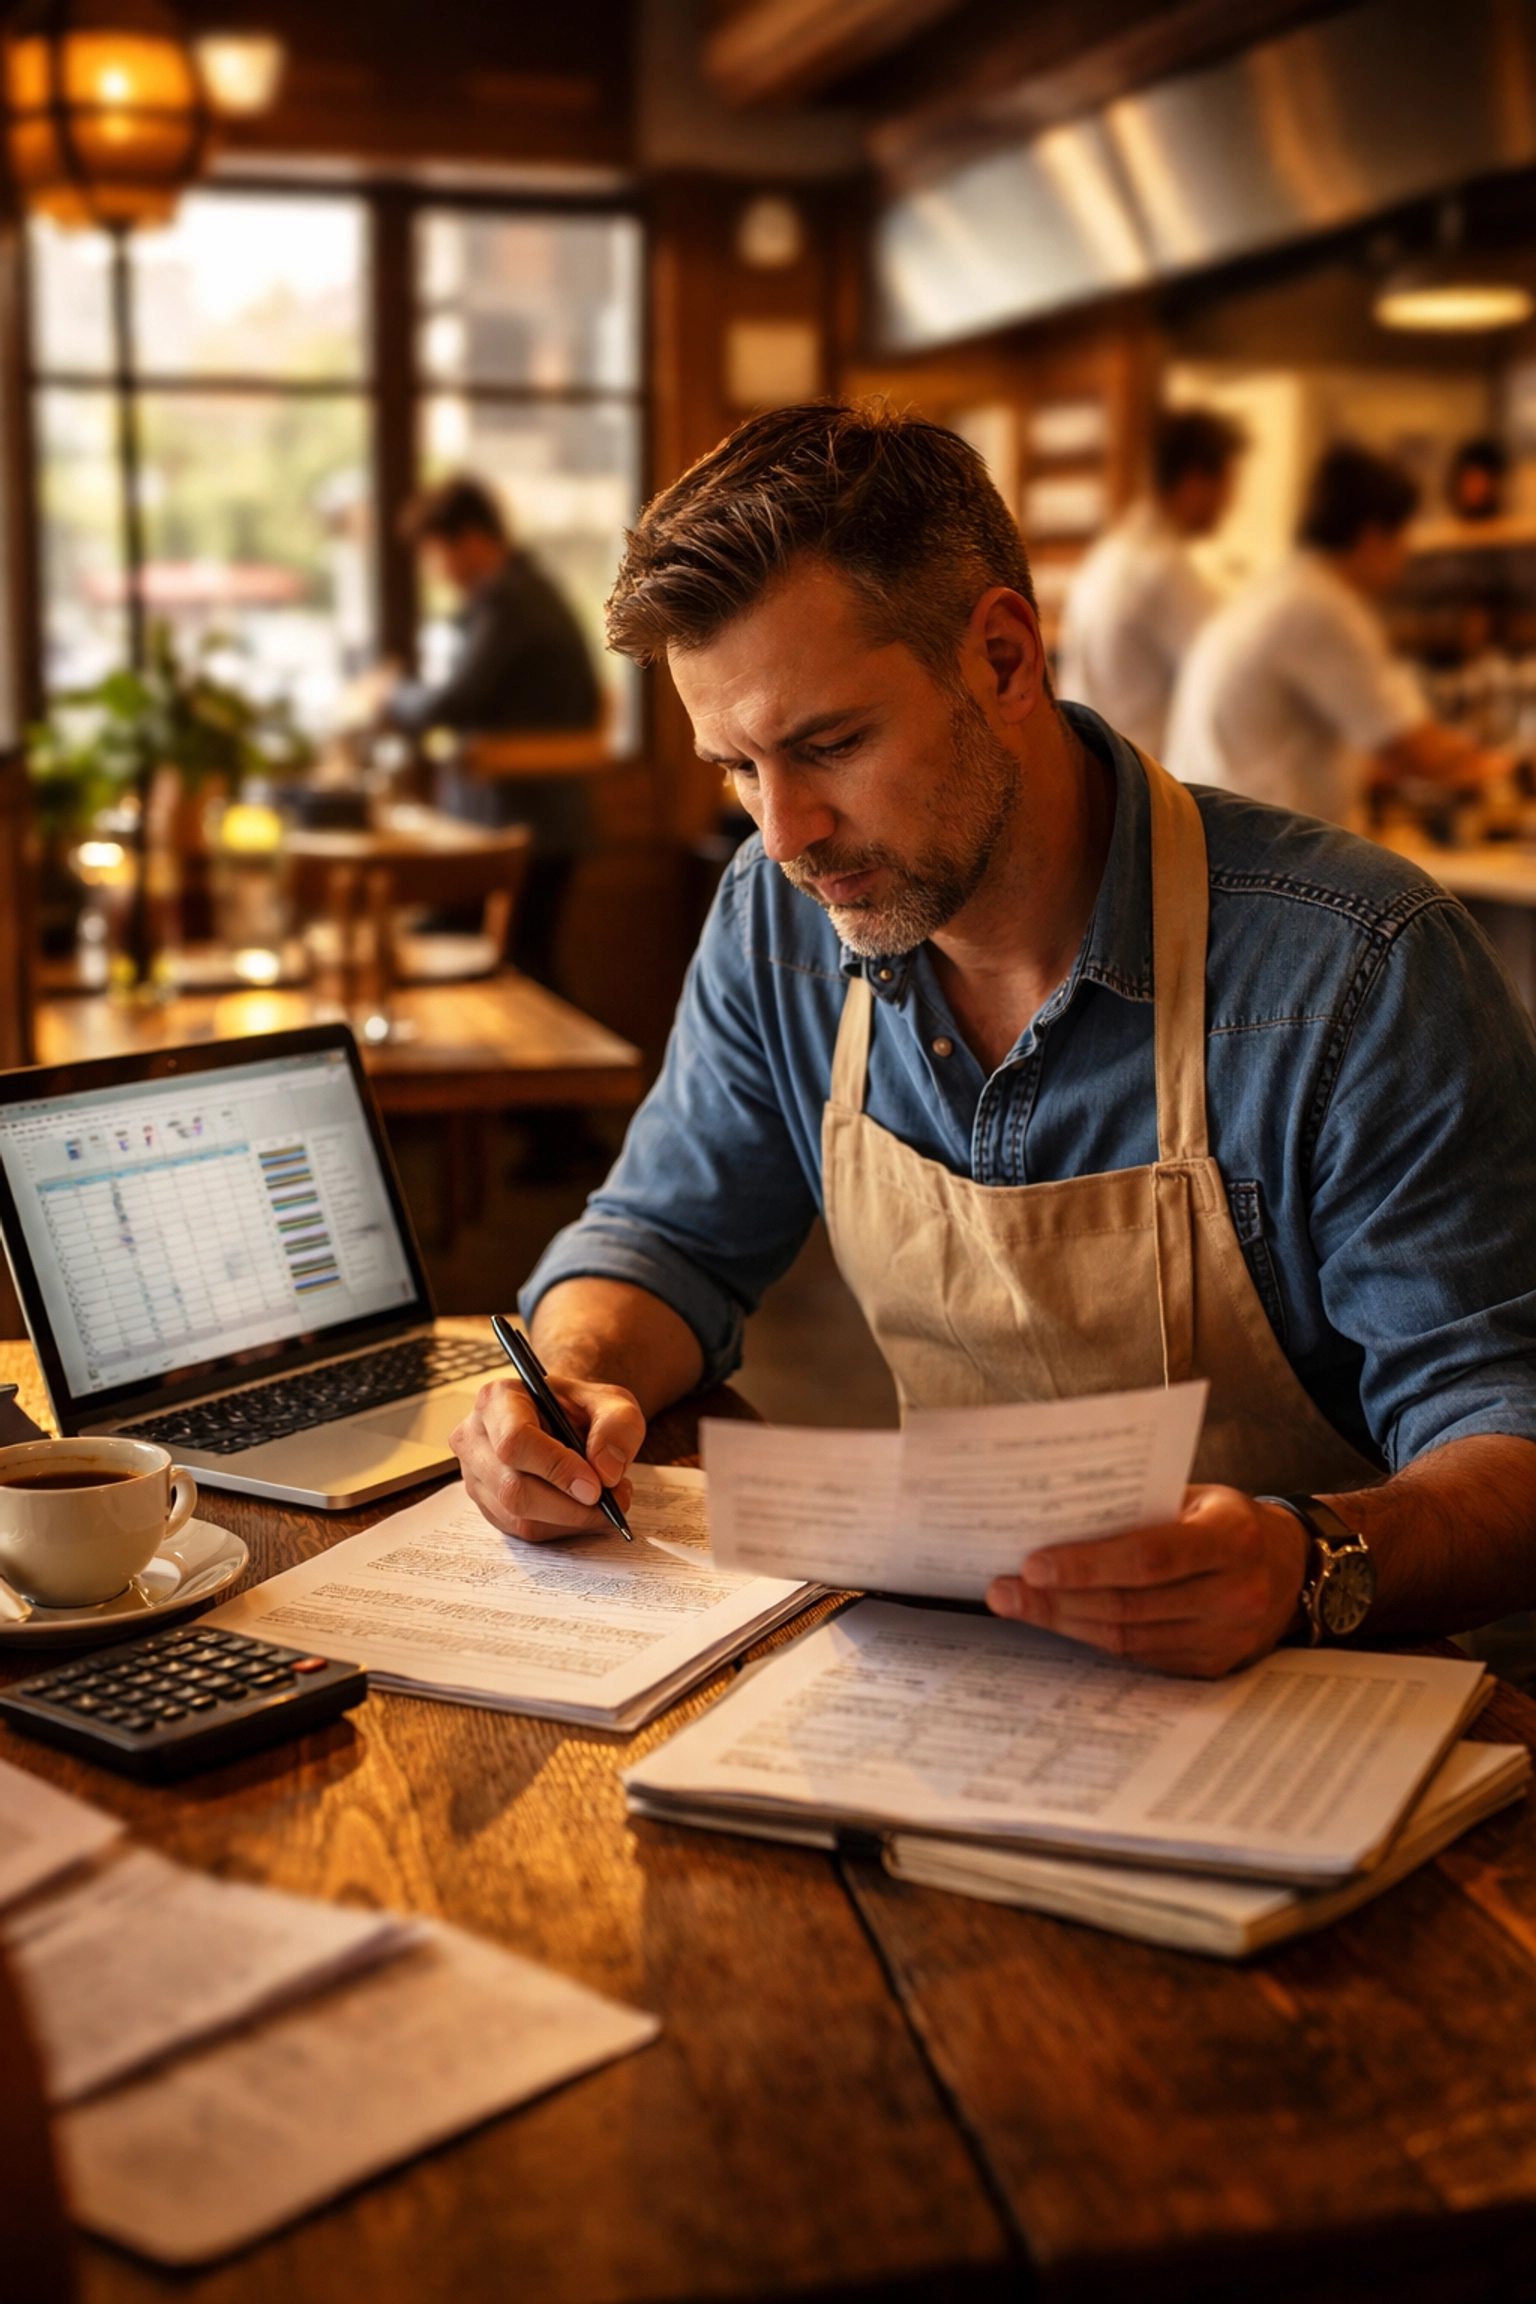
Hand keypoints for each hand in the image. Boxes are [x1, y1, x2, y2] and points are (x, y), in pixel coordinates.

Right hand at [449, 1374, 644, 1540]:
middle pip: (513, 1488)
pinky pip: (524, 1530)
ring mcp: (475, 1475)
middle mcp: (475, 1438)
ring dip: (570, 1519)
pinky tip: (582, 1508)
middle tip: (610, 1501)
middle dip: (569, 1505)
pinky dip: (562, 1526)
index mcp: (497, 1400)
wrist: (565, 1420)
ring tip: (604, 1502)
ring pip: (518, 1516)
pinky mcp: (488, 1505)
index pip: (515, 1441)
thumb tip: (607, 1471)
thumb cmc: (580, 1407)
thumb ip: (618, 1426)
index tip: (595, 1486)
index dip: (556, 1468)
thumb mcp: (611, 1402)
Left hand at [985, 1486, 1310, 1677]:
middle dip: (1056, 1600)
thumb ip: (1139, 1508)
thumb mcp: (1196, 1496)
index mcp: (1232, 1538)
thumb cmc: (1226, 1521)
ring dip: (1064, 1623)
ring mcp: (1226, 1637)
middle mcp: (1236, 1593)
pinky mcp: (1212, 1666)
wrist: (1290, 1567)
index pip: (1149, 1556)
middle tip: (1003, 1590)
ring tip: (1016, 1606)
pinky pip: (1140, 1657)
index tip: (1031, 1564)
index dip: (1086, 1564)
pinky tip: (1059, 1622)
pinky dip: (1093, 1639)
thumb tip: (1054, 1517)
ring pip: (1128, 1638)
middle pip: (1130, 1605)